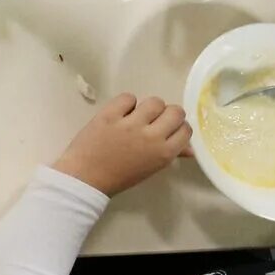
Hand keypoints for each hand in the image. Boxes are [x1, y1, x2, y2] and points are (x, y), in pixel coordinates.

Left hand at [53, 94, 190, 195]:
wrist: (85, 177)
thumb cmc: (119, 176)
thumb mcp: (150, 168)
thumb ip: (171, 154)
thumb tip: (189, 148)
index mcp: (164, 153)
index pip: (185, 129)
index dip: (178, 126)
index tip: (168, 128)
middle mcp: (151, 136)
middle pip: (175, 111)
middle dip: (167, 114)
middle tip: (154, 120)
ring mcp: (130, 124)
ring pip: (154, 101)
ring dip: (148, 107)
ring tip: (137, 116)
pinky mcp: (110, 115)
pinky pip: (128, 97)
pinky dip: (126, 103)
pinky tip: (121, 112)